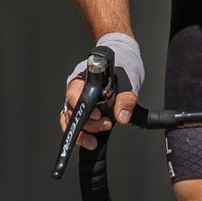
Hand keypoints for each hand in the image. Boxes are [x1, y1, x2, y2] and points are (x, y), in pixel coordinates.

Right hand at [60, 33, 144, 151]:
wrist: (125, 58)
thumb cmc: (123, 64)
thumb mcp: (129, 80)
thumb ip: (126, 99)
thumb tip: (123, 116)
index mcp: (82, 78)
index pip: (74, 94)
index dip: (84, 108)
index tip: (98, 116)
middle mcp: (76, 90)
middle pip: (72, 111)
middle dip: (88, 124)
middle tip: (107, 125)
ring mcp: (78, 100)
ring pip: (71, 120)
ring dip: (83, 132)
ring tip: (94, 141)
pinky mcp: (85, 110)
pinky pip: (77, 124)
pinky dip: (84, 133)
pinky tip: (92, 141)